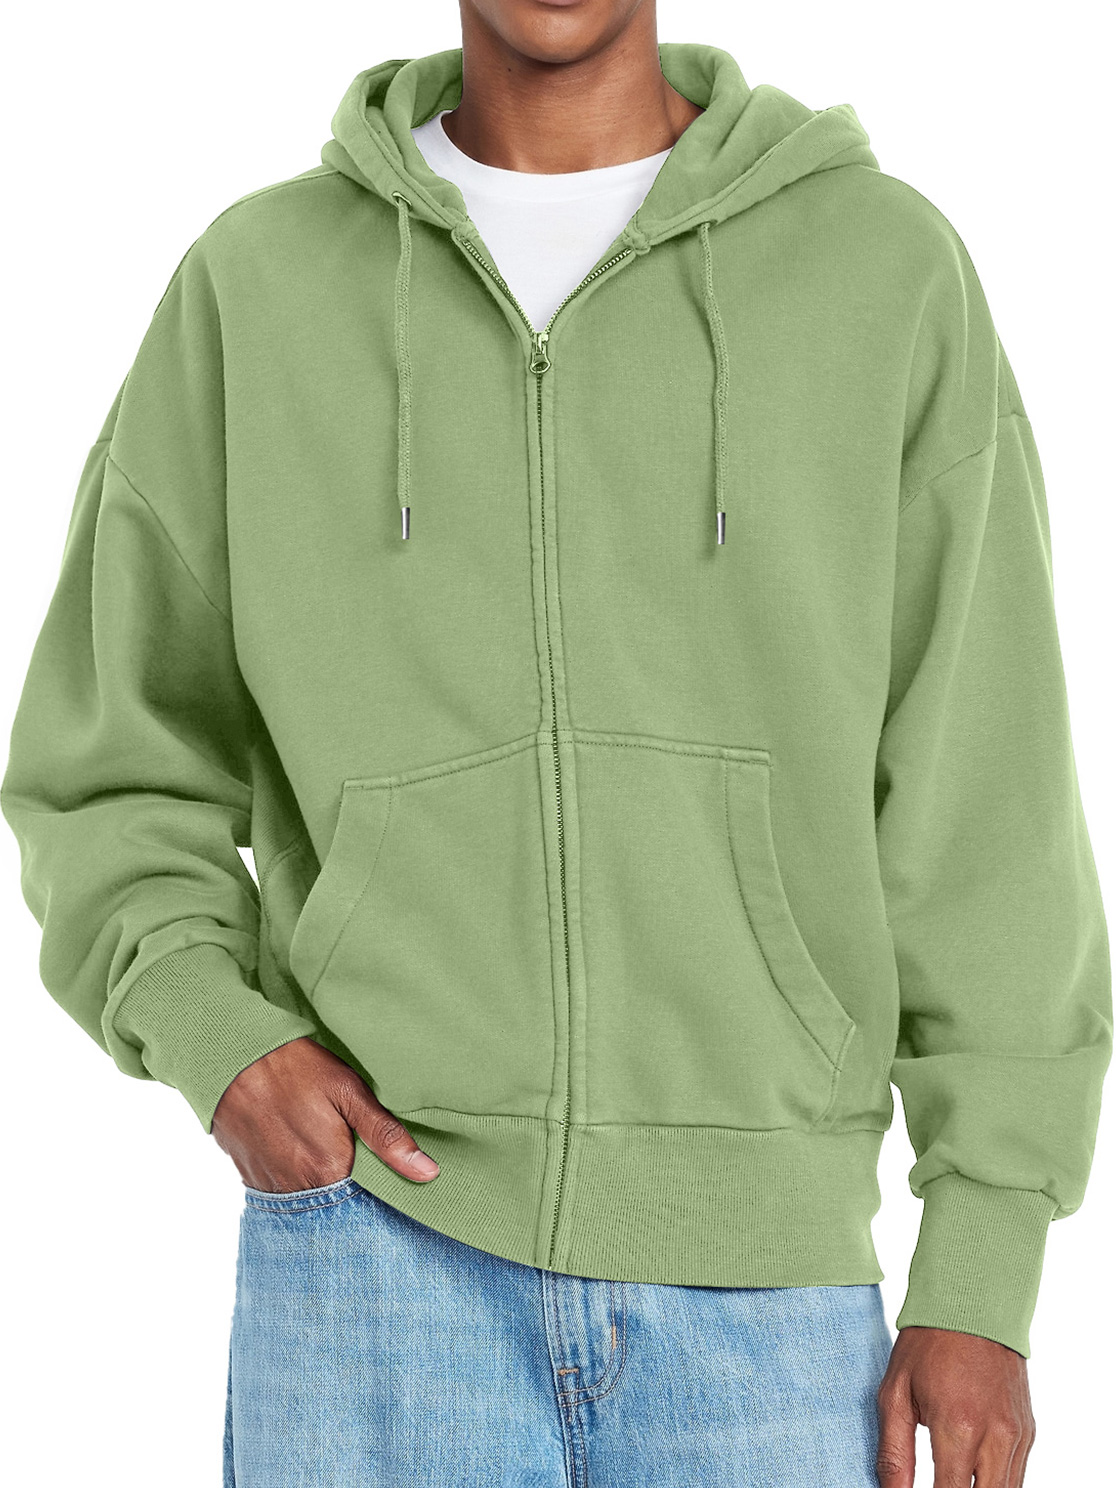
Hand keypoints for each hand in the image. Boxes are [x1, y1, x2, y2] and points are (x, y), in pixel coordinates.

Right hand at [211, 1035, 439, 1191]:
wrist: (233, 1055)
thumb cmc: (296, 1068)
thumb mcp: (349, 1091)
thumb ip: (386, 1136)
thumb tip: (428, 1173)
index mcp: (330, 1171)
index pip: (367, 1201)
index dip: (381, 1188)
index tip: (389, 1173)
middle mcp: (298, 1189)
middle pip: (336, 1204)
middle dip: (350, 1190)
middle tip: (354, 1156)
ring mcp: (271, 1186)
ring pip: (308, 1200)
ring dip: (321, 1185)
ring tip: (324, 1152)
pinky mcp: (250, 1177)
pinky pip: (281, 1192)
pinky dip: (294, 1179)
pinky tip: (299, 1153)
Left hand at [876, 1326, 1034, 1487]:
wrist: (972, 1301)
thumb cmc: (927, 1344)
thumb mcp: (894, 1393)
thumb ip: (894, 1453)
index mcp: (958, 1427)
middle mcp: (996, 1436)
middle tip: (938, 1484)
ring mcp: (1017, 1435)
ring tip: (951, 1479)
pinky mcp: (1028, 1431)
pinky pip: (1017, 1476)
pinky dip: (995, 1483)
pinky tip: (971, 1476)